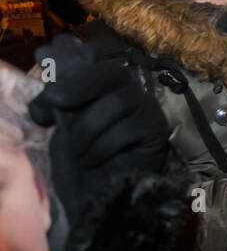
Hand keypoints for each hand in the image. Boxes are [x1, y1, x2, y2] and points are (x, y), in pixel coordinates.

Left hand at [28, 34, 169, 218]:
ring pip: (117, 102)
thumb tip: (47, 70)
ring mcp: (146, 108)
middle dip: (78, 85)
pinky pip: (127, 129)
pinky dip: (103, 146)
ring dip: (88, 128)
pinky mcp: (157, 129)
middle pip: (109, 71)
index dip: (77, 56)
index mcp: (103, 84)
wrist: (100, 197)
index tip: (54, 80)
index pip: (98, 53)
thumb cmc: (81, 159)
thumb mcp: (60, 124)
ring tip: (78, 150)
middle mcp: (129, 89)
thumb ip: (58, 99)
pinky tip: (94, 160)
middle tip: (55, 103)